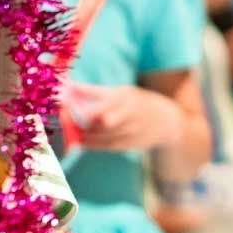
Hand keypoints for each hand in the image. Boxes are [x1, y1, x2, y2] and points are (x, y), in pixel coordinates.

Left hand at [65, 82, 183, 151]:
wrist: (169, 121)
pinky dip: (93, 144)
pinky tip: (81, 141)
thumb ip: (90, 91)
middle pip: (101, 122)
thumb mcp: (117, 92)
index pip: (99, 104)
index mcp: (124, 96)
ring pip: (103, 136)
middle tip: (68, 121)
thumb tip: (65, 86)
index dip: (79, 108)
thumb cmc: (136, 102)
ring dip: (85, 135)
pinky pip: (108, 146)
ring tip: (72, 132)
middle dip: (83, 123)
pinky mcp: (132, 144)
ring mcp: (132, 130)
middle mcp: (129, 113)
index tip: (64, 107)